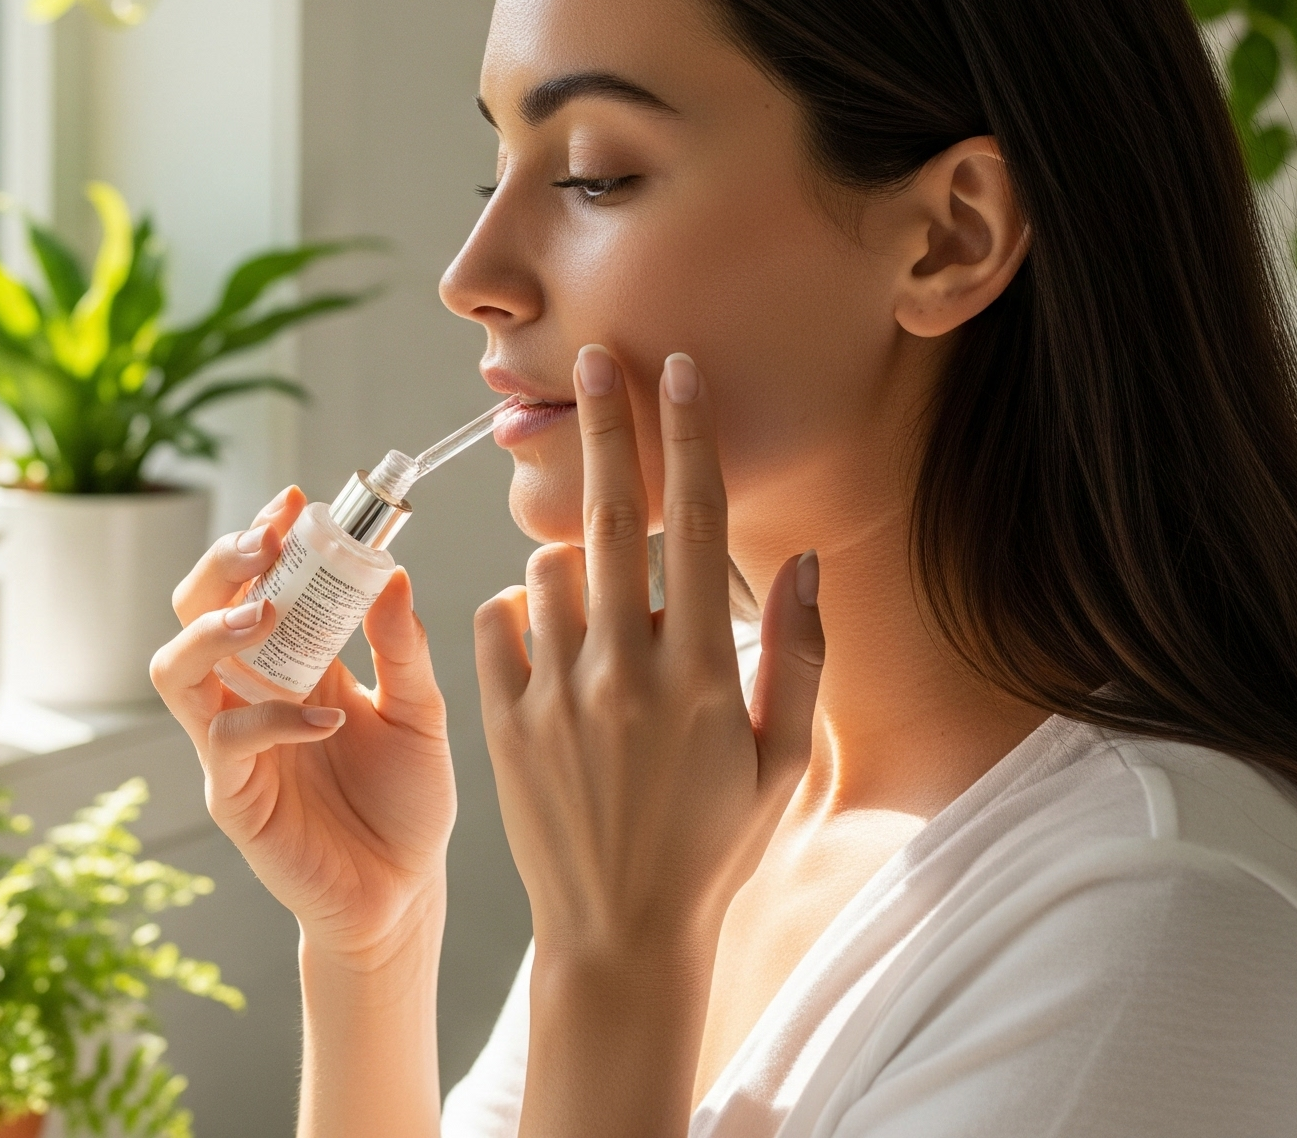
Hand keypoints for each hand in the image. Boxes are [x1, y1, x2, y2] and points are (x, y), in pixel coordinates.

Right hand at [151, 487, 457, 965]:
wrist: (405, 893)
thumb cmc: (407, 803)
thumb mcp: (421, 713)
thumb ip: (405, 649)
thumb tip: (394, 574)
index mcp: (292, 661)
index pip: (254, 581)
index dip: (264, 536)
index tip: (296, 501)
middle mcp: (249, 692)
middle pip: (193, 608)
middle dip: (220, 564)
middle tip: (266, 541)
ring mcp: (232, 743)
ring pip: (175, 667)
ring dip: (214, 629)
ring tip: (266, 612)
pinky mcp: (232, 794)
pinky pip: (226, 739)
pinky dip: (272, 716)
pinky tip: (327, 718)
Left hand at [473, 346, 825, 964]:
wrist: (620, 935)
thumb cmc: (714, 846)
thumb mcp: (781, 761)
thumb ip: (799, 655)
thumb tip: (797, 559)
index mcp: (702, 675)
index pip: (695, 525)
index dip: (688, 437)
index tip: (678, 369)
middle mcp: (624, 672)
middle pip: (613, 516)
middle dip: (606, 427)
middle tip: (592, 361)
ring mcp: (555, 694)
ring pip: (550, 569)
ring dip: (574, 556)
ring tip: (601, 600)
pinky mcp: (501, 720)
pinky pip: (498, 621)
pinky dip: (522, 611)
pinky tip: (553, 639)